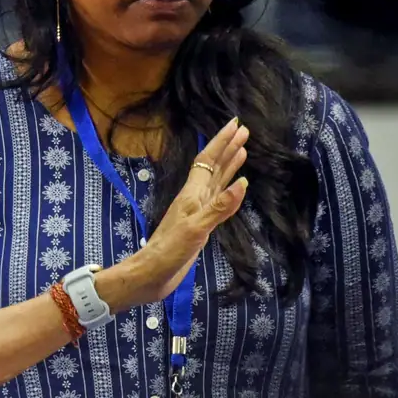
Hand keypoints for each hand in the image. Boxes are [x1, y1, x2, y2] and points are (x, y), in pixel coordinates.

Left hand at [118, 117, 249, 308]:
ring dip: (229, 164)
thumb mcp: (195, 229)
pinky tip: (236, 186)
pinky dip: (228, 187)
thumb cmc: (170, 251)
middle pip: (213, 166)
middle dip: (228, 147)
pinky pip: (218, 197)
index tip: (236, 124)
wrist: (153, 273)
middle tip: (244, 130)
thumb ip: (219, 208)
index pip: (209, 160)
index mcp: (192, 194)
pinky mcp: (200, 223)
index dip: (222, 142)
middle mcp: (194, 197)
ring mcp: (197, 210)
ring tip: (242, 149)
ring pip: (216, 180)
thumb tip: (243, 183)